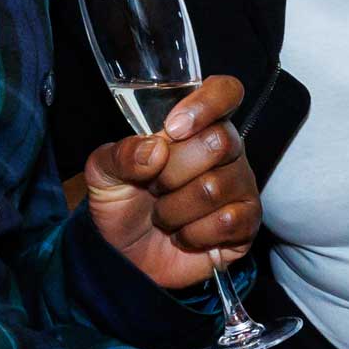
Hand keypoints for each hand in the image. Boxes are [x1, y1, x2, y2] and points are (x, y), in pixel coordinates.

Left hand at [83, 72, 256, 290]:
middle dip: (172, 173)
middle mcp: (226, 150)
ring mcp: (239, 186)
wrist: (125, 257)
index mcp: (195, 125)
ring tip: (164, 216)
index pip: (225, 91)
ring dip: (175, 210)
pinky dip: (193, 234)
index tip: (173, 128)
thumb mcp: (103, 174)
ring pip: (215, 187)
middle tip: (154, 187)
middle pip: (220, 141)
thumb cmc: (121, 205)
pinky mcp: (246, 223)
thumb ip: (121, 153)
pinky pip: (228, 222)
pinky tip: (184, 235)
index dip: (206, 104)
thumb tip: (156, 149)